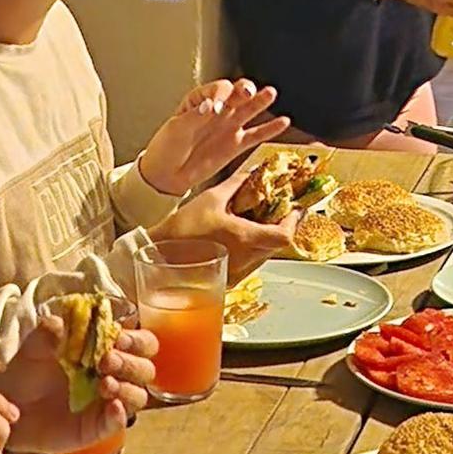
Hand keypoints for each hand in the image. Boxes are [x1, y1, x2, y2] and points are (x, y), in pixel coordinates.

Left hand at [0, 309, 157, 453]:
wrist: (9, 406)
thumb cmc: (26, 373)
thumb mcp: (33, 348)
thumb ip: (47, 333)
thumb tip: (60, 322)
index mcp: (105, 351)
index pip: (140, 343)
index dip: (137, 340)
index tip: (118, 338)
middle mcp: (112, 376)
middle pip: (145, 369)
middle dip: (131, 363)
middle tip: (106, 361)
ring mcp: (107, 403)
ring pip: (138, 396)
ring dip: (127, 388)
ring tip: (104, 385)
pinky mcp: (98, 427)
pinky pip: (118, 423)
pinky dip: (120, 415)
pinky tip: (112, 407)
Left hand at [141, 75, 289, 198]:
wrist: (166, 176)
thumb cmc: (166, 149)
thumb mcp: (176, 129)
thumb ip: (196, 117)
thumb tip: (212, 105)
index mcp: (200, 101)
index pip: (217, 89)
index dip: (220, 93)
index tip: (217, 105)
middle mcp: (218, 110)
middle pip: (236, 94)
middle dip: (244, 90)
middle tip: (247, 91)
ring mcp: (228, 127)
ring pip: (249, 110)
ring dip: (260, 101)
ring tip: (270, 93)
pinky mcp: (236, 145)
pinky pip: (256, 135)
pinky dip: (270, 129)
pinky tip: (283, 122)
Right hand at [171, 180, 296, 283]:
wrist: (158, 254)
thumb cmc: (181, 229)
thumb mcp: (211, 198)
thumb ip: (237, 184)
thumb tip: (252, 174)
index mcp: (244, 240)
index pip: (284, 236)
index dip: (293, 221)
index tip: (294, 208)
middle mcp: (244, 260)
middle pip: (277, 245)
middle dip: (280, 226)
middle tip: (277, 210)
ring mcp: (237, 273)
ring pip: (265, 255)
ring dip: (266, 238)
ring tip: (257, 221)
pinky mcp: (229, 279)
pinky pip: (250, 263)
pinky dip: (252, 249)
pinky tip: (241, 236)